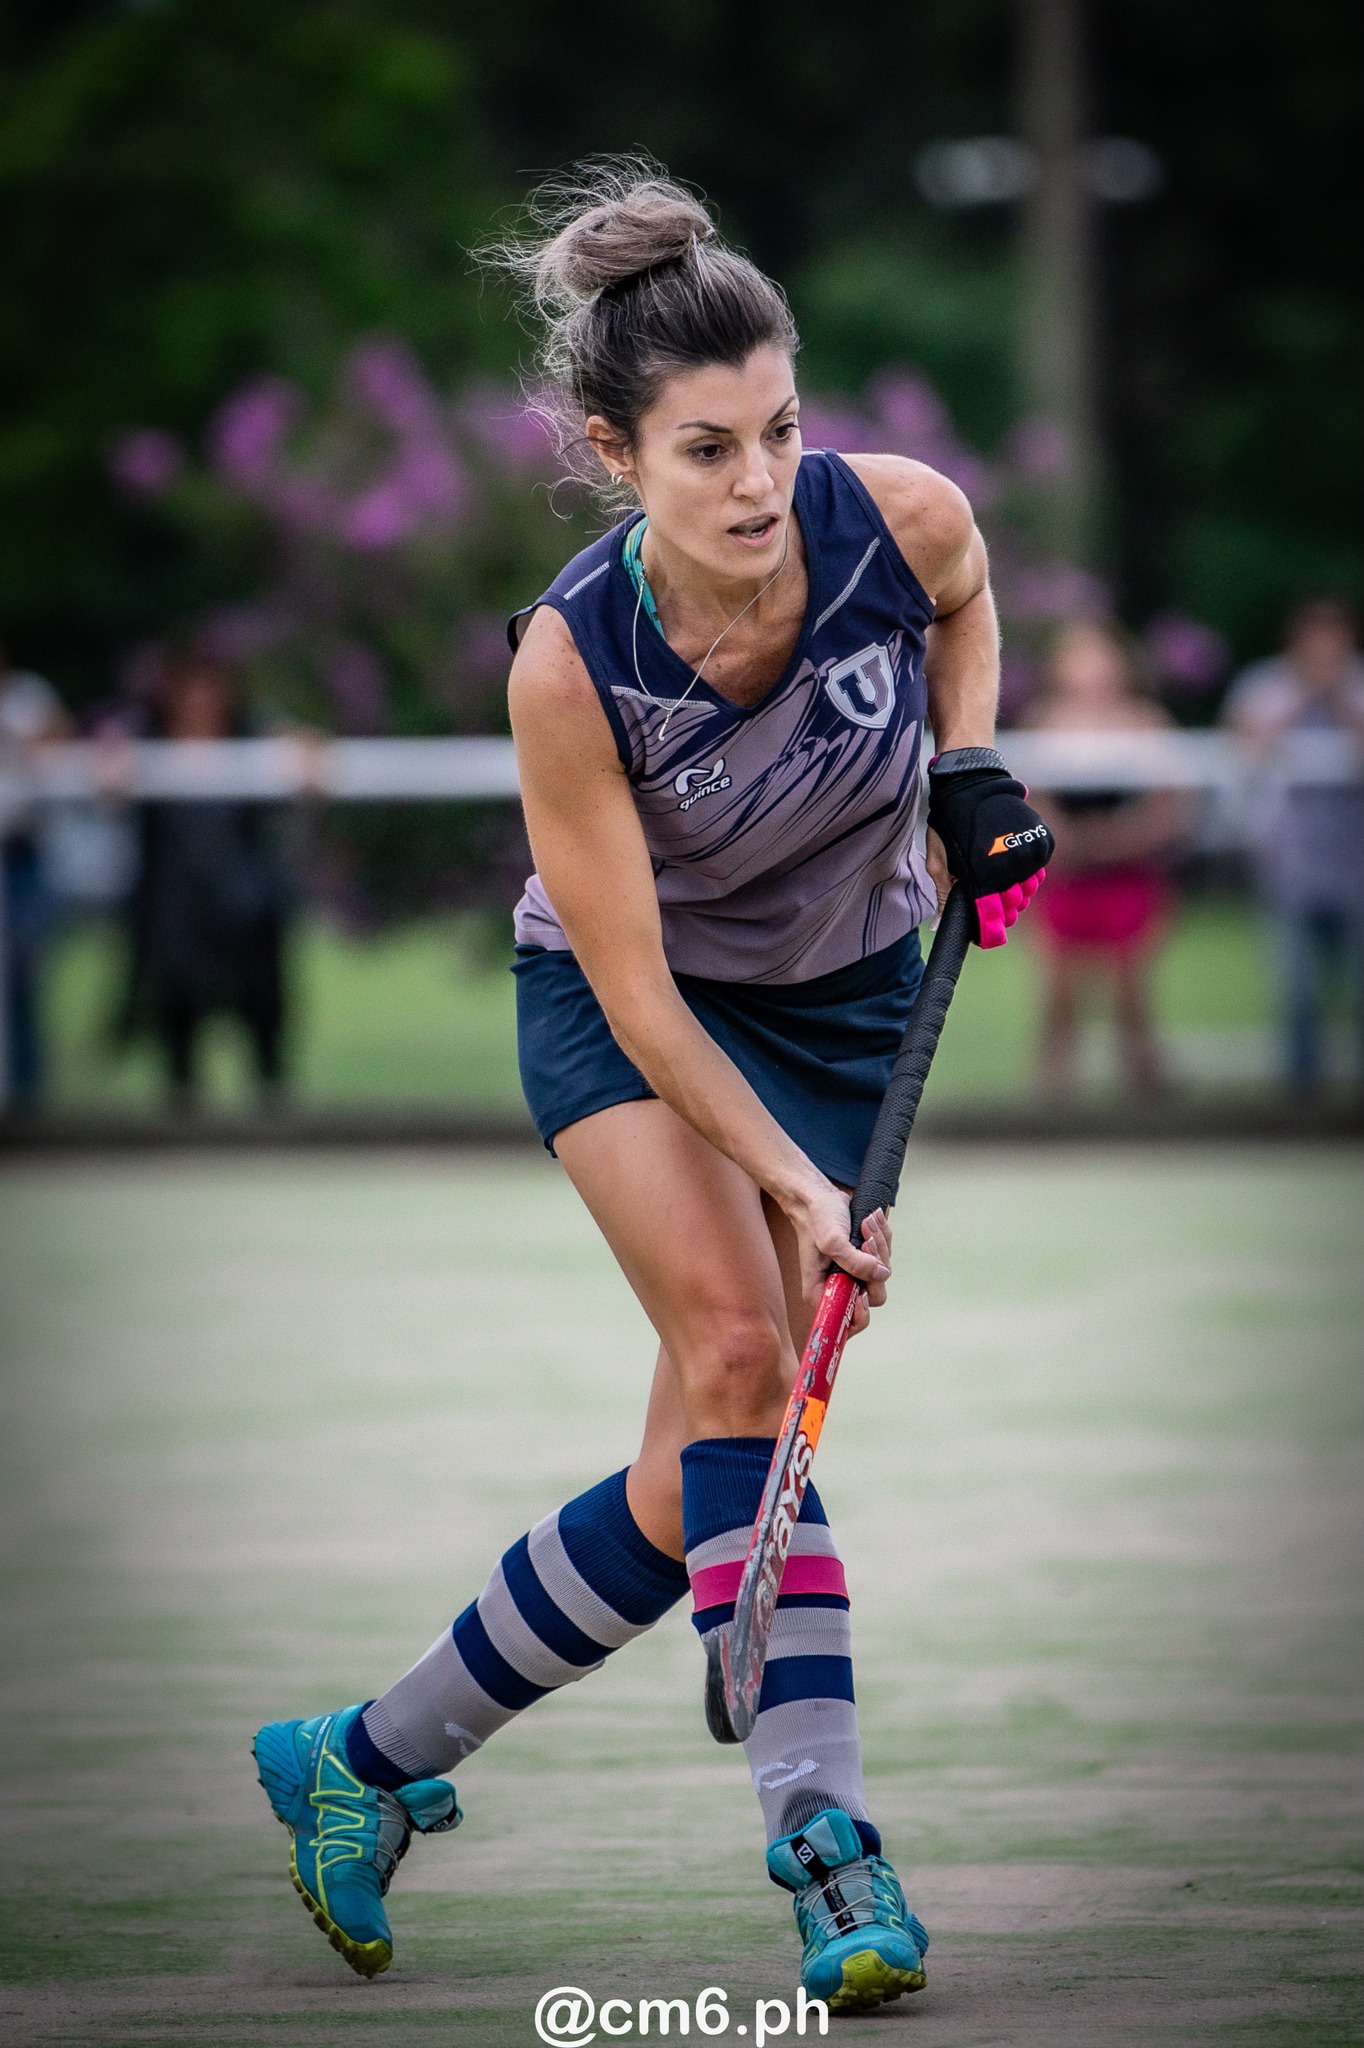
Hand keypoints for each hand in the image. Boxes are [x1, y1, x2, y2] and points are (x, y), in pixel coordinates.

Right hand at [786, 1179, 891, 1332]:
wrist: (819, 1196)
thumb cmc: (817, 1217)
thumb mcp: (832, 1240)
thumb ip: (855, 1262)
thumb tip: (881, 1274)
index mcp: (822, 1290)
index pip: (846, 1322)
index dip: (860, 1313)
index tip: (863, 1292)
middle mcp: (838, 1286)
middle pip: (873, 1296)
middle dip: (875, 1267)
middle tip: (866, 1243)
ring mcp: (853, 1273)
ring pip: (882, 1273)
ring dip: (879, 1245)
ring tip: (866, 1224)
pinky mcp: (864, 1260)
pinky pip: (884, 1256)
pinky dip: (882, 1236)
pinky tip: (869, 1221)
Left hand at [927, 751, 1052, 947]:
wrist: (973, 783)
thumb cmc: (950, 822)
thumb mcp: (938, 860)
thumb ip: (943, 896)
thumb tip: (940, 927)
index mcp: (984, 877)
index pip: (994, 917)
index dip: (990, 926)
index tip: (985, 928)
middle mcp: (1011, 869)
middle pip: (1015, 906)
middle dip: (1004, 908)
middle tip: (992, 899)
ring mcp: (1030, 856)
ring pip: (1030, 889)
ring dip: (1017, 889)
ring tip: (1001, 877)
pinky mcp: (1042, 842)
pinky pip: (1039, 870)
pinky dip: (1028, 871)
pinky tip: (1012, 861)